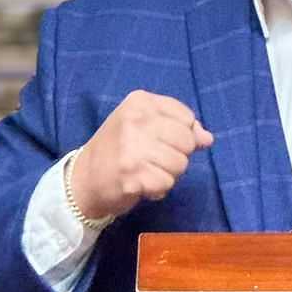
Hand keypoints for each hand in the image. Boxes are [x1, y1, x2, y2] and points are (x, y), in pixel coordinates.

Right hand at [67, 90, 213, 220]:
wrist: (84, 179)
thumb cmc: (119, 150)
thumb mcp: (146, 127)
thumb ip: (179, 128)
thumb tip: (208, 138)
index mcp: (140, 102)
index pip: (186, 118)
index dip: (182, 135)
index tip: (160, 141)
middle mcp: (136, 120)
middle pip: (187, 142)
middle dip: (177, 156)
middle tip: (152, 160)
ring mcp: (132, 147)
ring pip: (180, 164)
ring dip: (168, 174)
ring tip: (146, 171)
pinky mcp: (132, 174)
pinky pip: (167, 183)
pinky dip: (158, 189)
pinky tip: (141, 184)